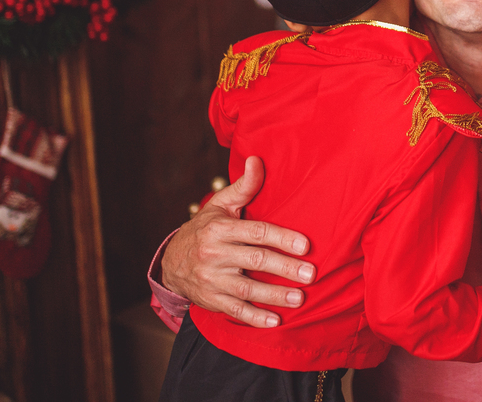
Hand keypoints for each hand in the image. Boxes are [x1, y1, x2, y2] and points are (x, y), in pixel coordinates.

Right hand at [161, 156, 316, 327]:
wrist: (171, 261)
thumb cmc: (205, 228)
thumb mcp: (220, 205)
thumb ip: (243, 186)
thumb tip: (256, 160)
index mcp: (220, 228)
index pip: (256, 232)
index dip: (281, 238)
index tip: (305, 245)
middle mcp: (214, 254)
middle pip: (255, 261)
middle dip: (284, 269)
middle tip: (310, 274)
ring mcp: (212, 279)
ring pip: (246, 289)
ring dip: (274, 296)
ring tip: (299, 299)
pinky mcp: (210, 300)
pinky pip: (234, 311)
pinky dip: (254, 318)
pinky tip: (274, 322)